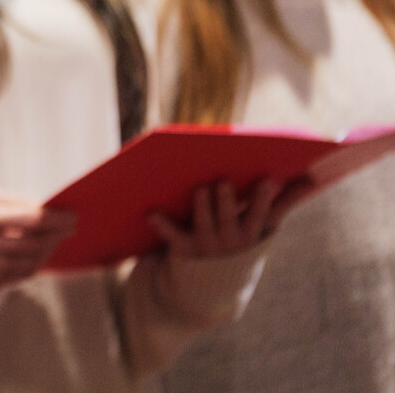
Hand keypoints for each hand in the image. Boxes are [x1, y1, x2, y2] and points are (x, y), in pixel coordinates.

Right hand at [0, 191, 76, 290]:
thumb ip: (14, 202)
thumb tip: (50, 209)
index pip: (33, 218)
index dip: (57, 218)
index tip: (73, 215)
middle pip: (37, 242)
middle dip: (58, 234)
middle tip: (69, 227)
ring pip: (34, 261)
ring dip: (49, 249)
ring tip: (53, 239)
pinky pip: (22, 275)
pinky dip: (34, 264)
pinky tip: (36, 253)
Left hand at [148, 176, 308, 257]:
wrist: (211, 287)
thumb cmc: (242, 242)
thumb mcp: (264, 226)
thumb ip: (285, 201)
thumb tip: (313, 177)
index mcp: (253, 232)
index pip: (261, 214)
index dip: (262, 199)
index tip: (266, 179)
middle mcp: (232, 240)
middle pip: (231, 218)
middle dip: (227, 201)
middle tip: (223, 182)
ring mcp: (208, 245)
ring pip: (205, 223)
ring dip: (202, 207)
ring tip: (200, 189)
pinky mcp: (184, 249)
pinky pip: (172, 236)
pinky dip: (162, 225)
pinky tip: (151, 214)